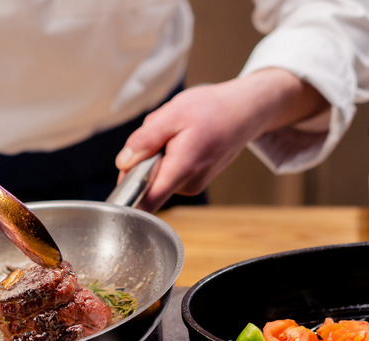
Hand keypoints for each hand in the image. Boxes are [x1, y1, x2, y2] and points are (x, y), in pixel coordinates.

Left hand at [115, 68, 328, 211]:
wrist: (246, 110)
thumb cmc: (213, 109)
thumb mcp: (172, 114)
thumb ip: (145, 140)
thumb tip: (123, 163)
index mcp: (182, 169)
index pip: (146, 202)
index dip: (126, 194)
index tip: (122, 178)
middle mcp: (188, 185)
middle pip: (145, 183)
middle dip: (142, 159)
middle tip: (159, 134)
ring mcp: (193, 185)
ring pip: (156, 174)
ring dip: (156, 154)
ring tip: (176, 133)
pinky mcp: (194, 181)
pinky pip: (168, 171)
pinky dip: (167, 155)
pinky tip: (183, 139)